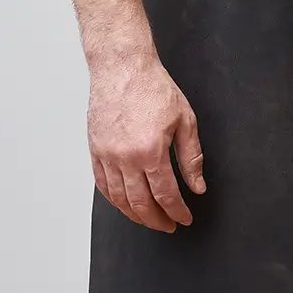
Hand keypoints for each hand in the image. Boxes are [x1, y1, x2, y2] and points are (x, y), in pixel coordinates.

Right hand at [88, 50, 206, 230]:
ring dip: (135, 215)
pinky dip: (114, 200)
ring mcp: (107, 155)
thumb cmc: (153, 88)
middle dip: (157, 220)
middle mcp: (126, 158)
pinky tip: (125, 203)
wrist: (123, 67)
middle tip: (168, 225)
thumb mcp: (184, 120)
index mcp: (151, 151)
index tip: (184, 218)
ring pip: (119, 199)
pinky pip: (103, 185)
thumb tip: (197, 186)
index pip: (166, 195)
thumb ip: (191, 157)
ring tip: (149, 219)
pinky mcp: (95, 150)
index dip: (177, 211)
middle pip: (141, 204)